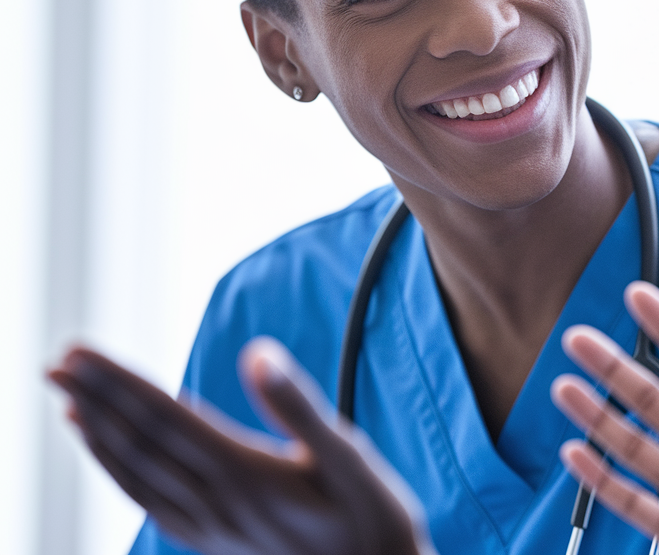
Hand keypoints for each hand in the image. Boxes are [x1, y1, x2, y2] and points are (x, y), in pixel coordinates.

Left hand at [48, 337, 433, 554]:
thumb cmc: (373, 516)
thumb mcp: (350, 457)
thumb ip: (300, 406)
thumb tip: (258, 354)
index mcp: (248, 474)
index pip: (167, 418)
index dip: (119, 383)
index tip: (79, 351)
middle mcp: (219, 502)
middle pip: (142, 441)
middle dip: (97, 396)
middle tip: (57, 358)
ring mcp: (212, 525)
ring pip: (137, 472)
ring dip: (97, 430)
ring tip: (65, 394)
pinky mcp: (214, 538)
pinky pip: (149, 500)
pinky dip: (117, 469)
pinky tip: (105, 446)